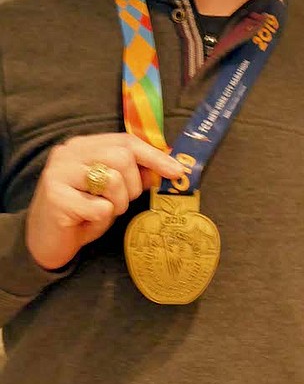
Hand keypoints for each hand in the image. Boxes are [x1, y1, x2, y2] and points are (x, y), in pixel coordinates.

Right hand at [25, 133, 183, 269]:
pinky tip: (86, 220)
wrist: (47, 242)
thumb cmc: (84, 214)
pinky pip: (99, 207)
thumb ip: (136, 176)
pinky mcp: (55, 196)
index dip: (155, 156)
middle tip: (121, 202)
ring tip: (101, 211)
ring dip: (117, 204)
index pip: (126, 141)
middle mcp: (68, 152)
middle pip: (122, 157)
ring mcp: (58, 172)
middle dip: (132, 186)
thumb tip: (170, 167)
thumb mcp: (114, 192)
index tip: (177, 171)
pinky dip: (101, 218)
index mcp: (84, 145)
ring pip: (112, 180)